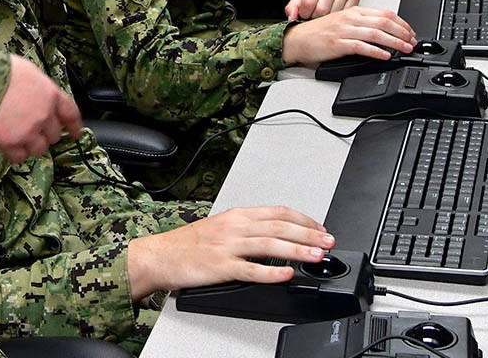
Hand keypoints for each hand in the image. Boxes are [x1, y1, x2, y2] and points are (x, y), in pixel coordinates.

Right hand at [0, 55, 82, 162]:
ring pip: (39, 149)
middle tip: (34, 129)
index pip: (71, 114)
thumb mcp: (29, 71)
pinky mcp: (10, 143)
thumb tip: (40, 96)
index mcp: (51, 95)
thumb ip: (40, 88)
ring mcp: (28, 131)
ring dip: (31, 145)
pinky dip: (15, 153)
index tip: (75, 133)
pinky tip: (8, 144)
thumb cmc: (0, 70)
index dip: (74, 126)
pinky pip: (19, 157)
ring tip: (19, 137)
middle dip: (46, 134)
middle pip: (54, 135)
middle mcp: (44, 116)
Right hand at [126, 206, 334, 299]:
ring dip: (297, 251)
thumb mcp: (221, 227)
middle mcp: (235, 227)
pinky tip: (286, 275)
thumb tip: (277, 234)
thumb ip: (248, 229)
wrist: (159, 255)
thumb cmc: (188, 244)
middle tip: (328, 242)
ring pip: (269, 245)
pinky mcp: (220, 267)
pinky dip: (270, 272)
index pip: (279, 212)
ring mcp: (228, 247)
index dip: (304, 220)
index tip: (320, 229)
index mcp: (237, 215)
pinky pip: (250, 270)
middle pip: (279, 226)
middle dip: (309, 235)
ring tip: (316, 257)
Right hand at [281, 5, 414, 65]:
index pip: (385, 13)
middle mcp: (350, 18)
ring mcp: (344, 30)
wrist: (297, 39)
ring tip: (405, 49)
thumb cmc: (318, 32)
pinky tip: (385, 55)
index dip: (402, 23)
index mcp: (354, 11)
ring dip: (394, 42)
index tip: (410, 32)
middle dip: (402, 33)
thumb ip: (362, 23)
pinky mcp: (338, 44)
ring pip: (376, 34)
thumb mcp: (343, 22)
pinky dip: (376, 51)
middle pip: (384, 22)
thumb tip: (384, 31)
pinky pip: (361, 47)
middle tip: (412, 42)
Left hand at [285, 0, 359, 19]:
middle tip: (313, 16)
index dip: (304, 14)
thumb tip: (291, 18)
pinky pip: (344, 14)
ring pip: (333, 15)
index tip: (304, 14)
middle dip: (314, 18)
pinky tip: (333, 13)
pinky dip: (337, 18)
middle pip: (321, 11)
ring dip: (326, 20)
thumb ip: (293, 5)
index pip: (308, 4)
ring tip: (322, 14)